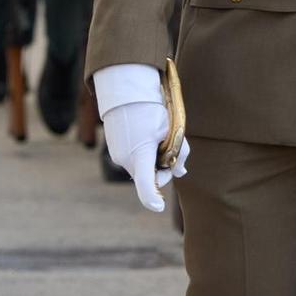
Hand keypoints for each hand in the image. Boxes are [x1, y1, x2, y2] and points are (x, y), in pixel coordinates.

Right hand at [102, 99, 189, 213]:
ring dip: (152, 159)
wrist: (124, 88)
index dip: (152, 199)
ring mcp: (118, 155)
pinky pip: (133, 159)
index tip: (159, 206)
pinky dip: (142, 153)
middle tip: (168, 146)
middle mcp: (125, 160)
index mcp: (140, 155)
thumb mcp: (170, 128)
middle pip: (150, 176)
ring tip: (155, 134)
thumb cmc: (150, 107)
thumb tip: (181, 172)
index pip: (146, 186)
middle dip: (162, 168)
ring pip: (142, 167)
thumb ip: (178, 153)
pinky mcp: (115, 150)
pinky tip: (144, 134)